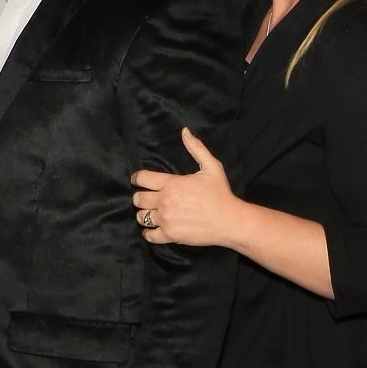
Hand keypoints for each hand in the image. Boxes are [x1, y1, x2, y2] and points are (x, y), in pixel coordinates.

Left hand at [131, 127, 239, 247]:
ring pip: (141, 216)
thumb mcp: (211, 167)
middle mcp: (165, 201)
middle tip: (145, 198)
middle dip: (140, 197)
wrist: (230, 221)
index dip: (137, 178)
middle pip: (138, 198)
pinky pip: (149, 235)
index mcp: (172, 184)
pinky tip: (154, 228)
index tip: (137, 181)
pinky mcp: (170, 235)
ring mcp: (166, 219)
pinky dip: (149, 233)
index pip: (142, 179)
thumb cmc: (221, 194)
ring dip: (143, 214)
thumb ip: (196, 148)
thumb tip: (185, 131)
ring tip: (150, 213)